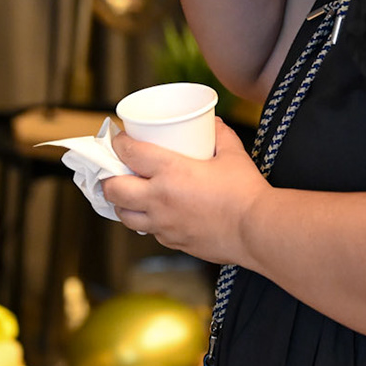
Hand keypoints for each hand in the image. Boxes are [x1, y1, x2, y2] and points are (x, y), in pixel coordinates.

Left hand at [101, 121, 268, 266]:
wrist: (256, 231)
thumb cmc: (246, 193)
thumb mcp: (233, 154)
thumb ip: (220, 135)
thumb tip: (212, 124)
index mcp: (171, 171)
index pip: (129, 153)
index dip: (119, 143)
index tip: (121, 140)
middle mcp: (160, 198)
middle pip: (114, 189)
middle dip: (109, 178)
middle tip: (115, 171)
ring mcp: (163, 224)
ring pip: (124, 216)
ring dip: (122, 204)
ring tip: (130, 195)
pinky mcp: (173, 241)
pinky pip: (150, 231)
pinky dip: (147, 221)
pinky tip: (157, 214)